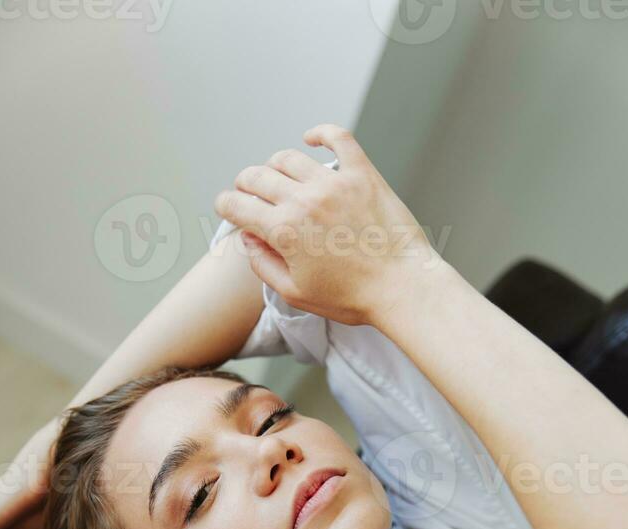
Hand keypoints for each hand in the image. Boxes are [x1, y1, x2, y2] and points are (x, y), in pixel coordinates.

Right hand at [214, 123, 436, 326]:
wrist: (401, 287)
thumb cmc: (353, 297)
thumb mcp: (296, 293)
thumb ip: (264, 265)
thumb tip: (248, 240)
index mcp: (284, 231)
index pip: (237, 206)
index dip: (225, 206)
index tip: (227, 208)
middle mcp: (305, 200)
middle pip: (257, 176)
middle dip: (244, 184)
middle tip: (248, 193)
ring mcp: (334, 183)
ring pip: (289, 158)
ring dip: (274, 165)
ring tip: (277, 176)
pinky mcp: (363, 174)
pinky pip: (338, 138)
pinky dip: (320, 133)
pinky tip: (311, 138)